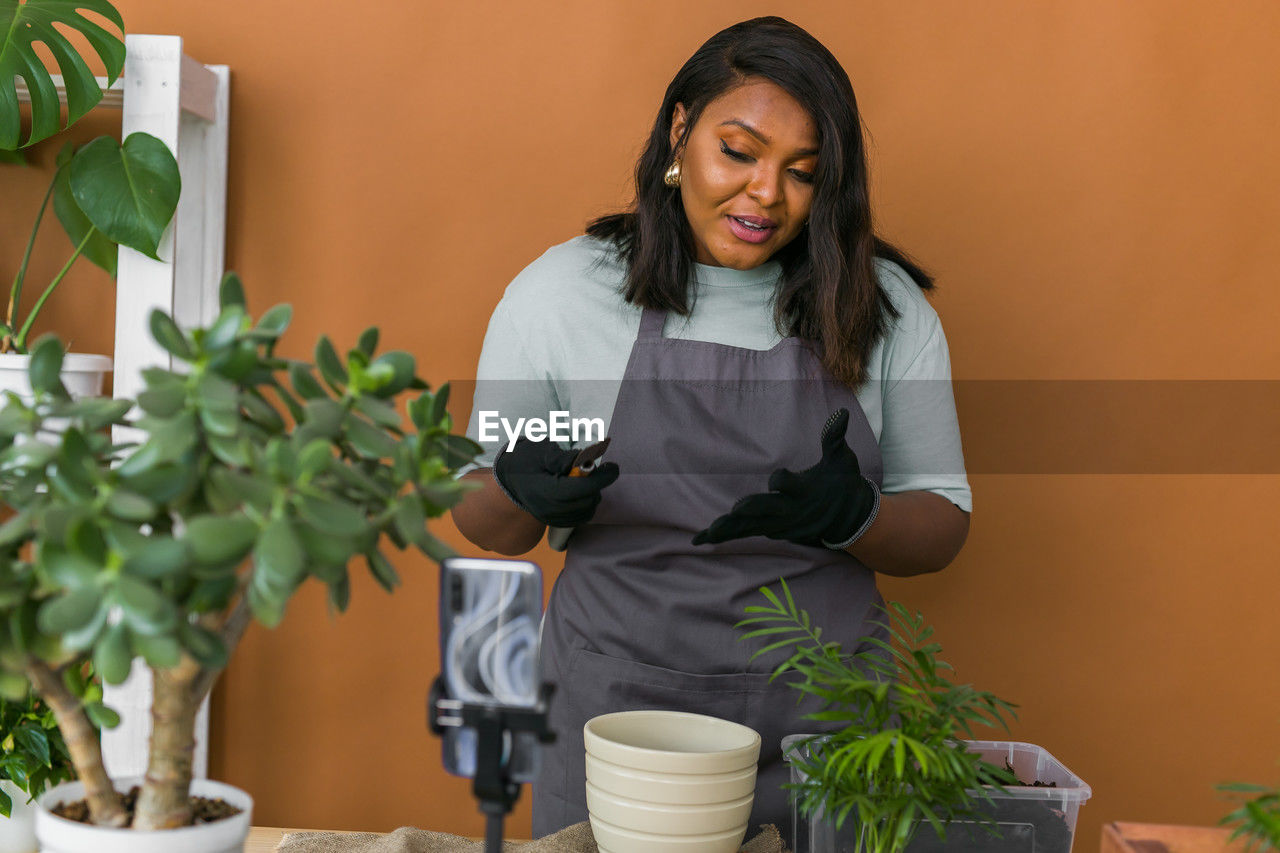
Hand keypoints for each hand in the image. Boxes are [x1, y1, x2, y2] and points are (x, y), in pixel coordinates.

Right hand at [493, 438, 619, 526]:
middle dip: (596, 484)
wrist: (507, 479)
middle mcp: (548, 509)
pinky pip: (580, 518)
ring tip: (583, 479)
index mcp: (545, 490)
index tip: (614, 467)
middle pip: (587, 501)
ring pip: (586, 511)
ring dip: (592, 494)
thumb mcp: (541, 451)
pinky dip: (586, 504)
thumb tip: (586, 461)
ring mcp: (551, 519)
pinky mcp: (554, 523)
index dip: (601, 478)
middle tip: (593, 469)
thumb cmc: (524, 460)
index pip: (581, 488)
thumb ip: (564, 457)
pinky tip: (580, 491)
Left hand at [691, 408, 879, 548]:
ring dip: (727, 530)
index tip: (778, 476)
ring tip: (704, 535)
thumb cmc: (843, 483)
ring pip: (749, 527)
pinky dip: (726, 536)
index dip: (780, 480)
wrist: (850, 518)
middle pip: (764, 510)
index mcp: (804, 491)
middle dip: (749, 510)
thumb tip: (842, 414)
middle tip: (734, 510)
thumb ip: (835, 439)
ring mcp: (781, 525)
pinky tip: (703, 539)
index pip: (784, 485)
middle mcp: (790, 511)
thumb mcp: (842, 460)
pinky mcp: (773, 531)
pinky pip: (746, 533)